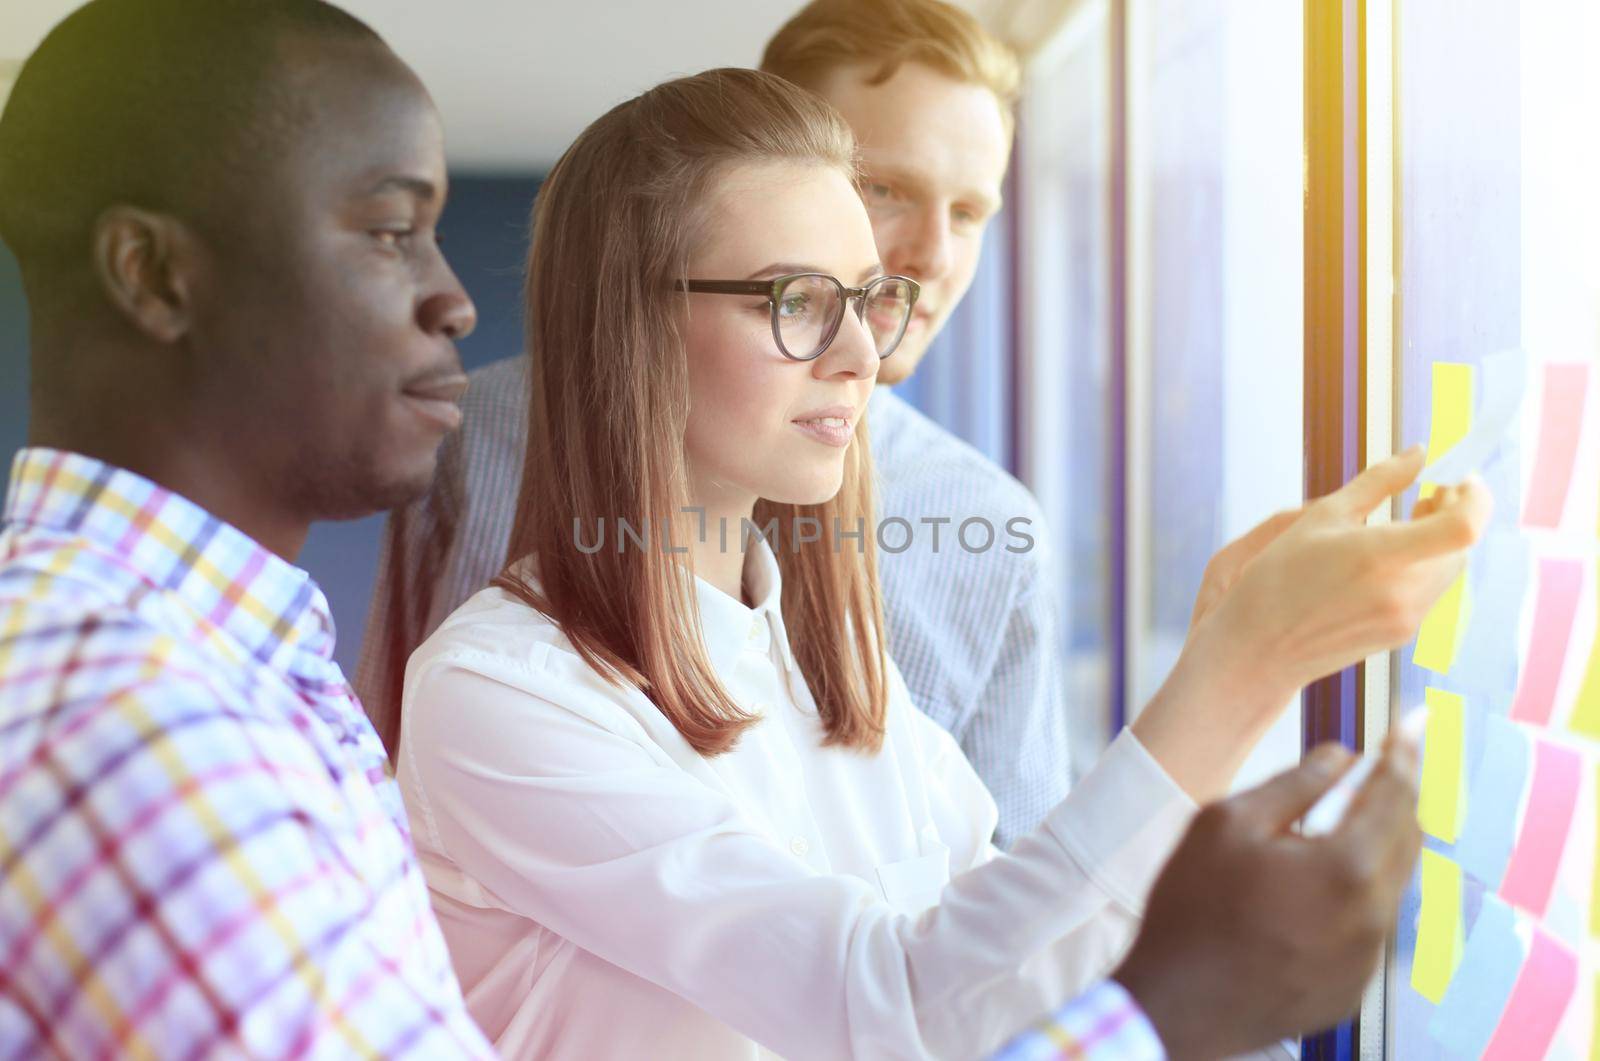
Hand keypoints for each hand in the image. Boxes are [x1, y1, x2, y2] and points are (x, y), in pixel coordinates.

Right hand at [1114, 739, 1421, 1059]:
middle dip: (1397, 796)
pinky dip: (1352, 896)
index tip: (1414, 724)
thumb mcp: (1227, 823)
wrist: (1174, 1006)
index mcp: (1346, 867)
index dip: (1404, 753)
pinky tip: (1307, 892)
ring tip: (1336, 827)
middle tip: (1386, 765)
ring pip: (1389, 885)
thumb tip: (1344, 756)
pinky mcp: (1351, 988)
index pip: (1395, 794)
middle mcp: (1372, 916)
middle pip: (1407, 839)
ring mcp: (1367, 959)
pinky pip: (1366, 928)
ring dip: (1373, 847)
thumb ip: (1295, 784)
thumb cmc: (1191, 907)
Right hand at [1136, 446, 1488, 799]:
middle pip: (1462, 546)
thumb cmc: (1277, 579)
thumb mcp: (1323, 516)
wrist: (1257, 649)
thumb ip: (1379, 481)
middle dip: (1456, 514)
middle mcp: (1402, 592)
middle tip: (1431, 495)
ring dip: (1441, 541)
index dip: (1475, 498)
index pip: (1464, 526)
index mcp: (1380, 556)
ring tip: (1410, 521)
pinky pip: (1429, 592)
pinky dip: (1424, 566)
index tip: (1461, 480)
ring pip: (1448, 570)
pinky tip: (1392, 557)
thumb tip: (1418, 453)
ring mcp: (1406, 618)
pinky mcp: (1401, 634)